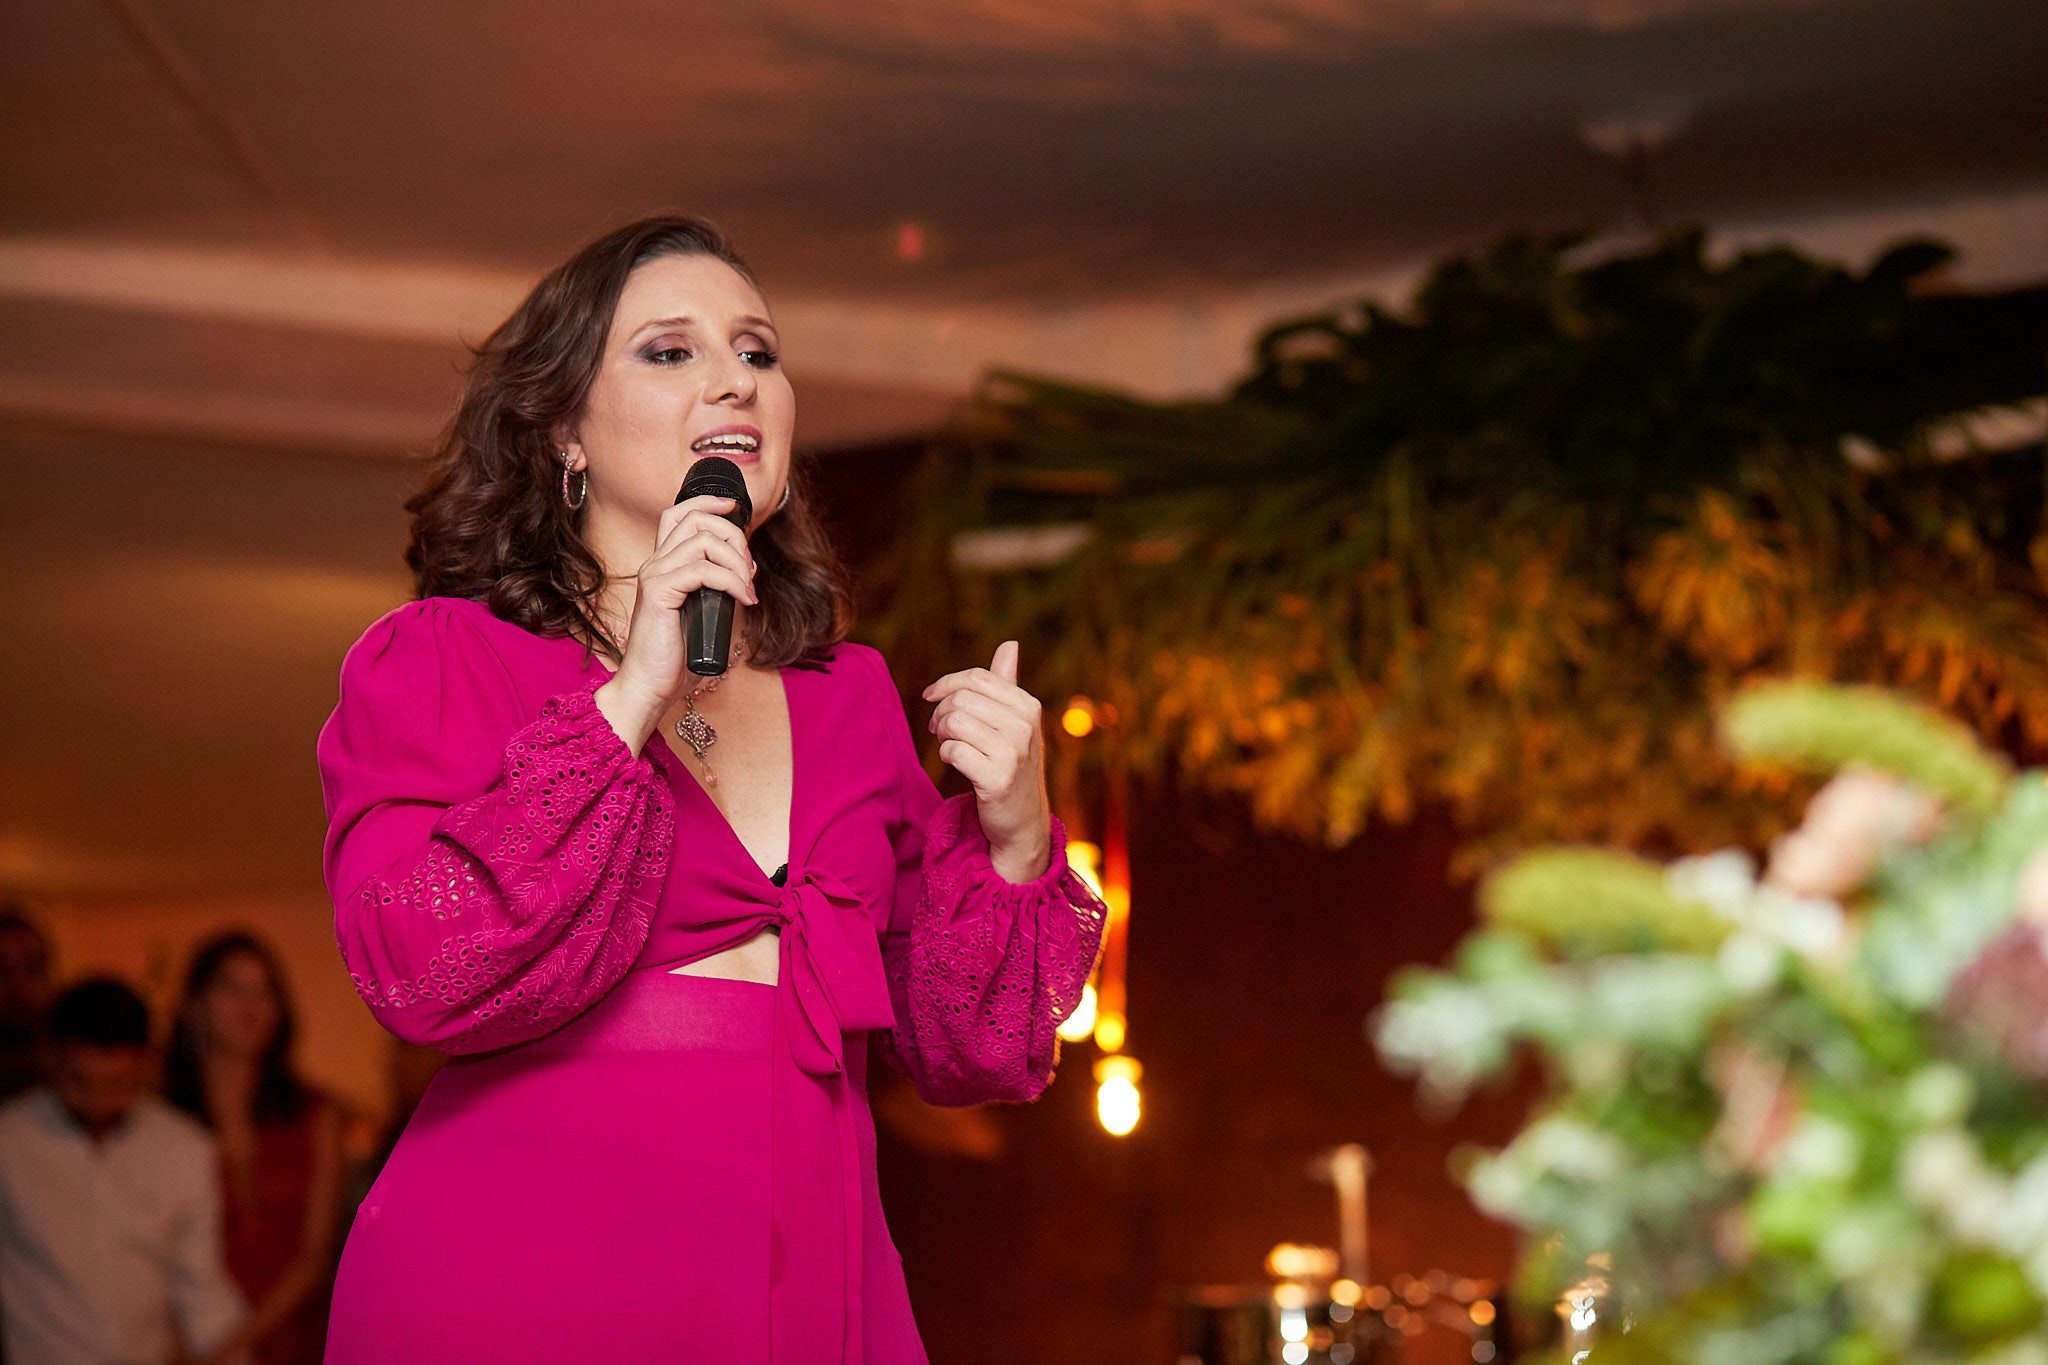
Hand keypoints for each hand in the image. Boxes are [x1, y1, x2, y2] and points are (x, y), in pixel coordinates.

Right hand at [595, 494, 755, 751]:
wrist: (649, 686)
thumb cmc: (676, 657)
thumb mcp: (706, 613)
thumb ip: (722, 588)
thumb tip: (749, 567)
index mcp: (662, 565)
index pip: (678, 514)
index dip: (707, 502)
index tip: (735, 507)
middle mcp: (654, 564)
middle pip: (695, 518)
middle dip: (733, 534)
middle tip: (749, 568)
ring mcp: (654, 576)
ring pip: (703, 540)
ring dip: (737, 560)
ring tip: (748, 589)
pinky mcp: (659, 593)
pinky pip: (703, 570)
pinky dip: (732, 581)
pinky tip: (744, 600)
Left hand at [923, 640, 1052, 882]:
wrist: (1022, 821)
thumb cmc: (1011, 766)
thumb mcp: (1014, 723)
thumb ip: (1007, 684)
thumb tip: (1010, 644)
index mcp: (1028, 706)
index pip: (976, 678)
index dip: (945, 684)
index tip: (930, 697)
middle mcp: (1025, 726)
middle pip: (961, 698)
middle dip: (941, 712)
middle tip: (939, 730)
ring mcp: (1013, 753)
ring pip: (954, 722)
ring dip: (941, 734)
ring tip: (948, 745)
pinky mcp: (997, 779)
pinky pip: (952, 751)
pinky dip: (946, 756)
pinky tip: (955, 763)